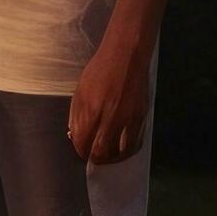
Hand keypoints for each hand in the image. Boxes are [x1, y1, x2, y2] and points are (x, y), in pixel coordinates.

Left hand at [67, 36, 152, 164]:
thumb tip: (75, 135)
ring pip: (121, 151)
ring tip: (107, 156)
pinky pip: (135, 142)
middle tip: (92, 157)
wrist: (126, 56)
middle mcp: (111, 117)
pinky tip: (122, 149)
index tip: (80, 151)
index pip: (83, 142)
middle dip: (95, 158)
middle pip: (102, 151)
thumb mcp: (80, 91)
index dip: (80, 150)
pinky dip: (127, 150)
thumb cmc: (100, 71)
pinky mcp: (141, 117)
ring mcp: (128, 118)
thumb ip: (77, 115)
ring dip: (112, 158)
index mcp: (92, 110)